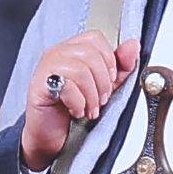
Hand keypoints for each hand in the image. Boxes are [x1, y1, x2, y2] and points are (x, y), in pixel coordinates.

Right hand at [20, 32, 134, 171]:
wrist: (48, 135)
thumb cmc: (72, 109)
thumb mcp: (103, 87)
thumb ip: (120, 68)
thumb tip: (133, 46)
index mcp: (72, 49)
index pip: (95, 38)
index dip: (109, 59)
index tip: (111, 79)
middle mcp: (57, 53)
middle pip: (89, 53)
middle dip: (102, 81)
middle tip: (101, 99)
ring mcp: (46, 68)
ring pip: (80, 71)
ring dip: (91, 95)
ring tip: (90, 109)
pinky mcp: (39, 85)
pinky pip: (67, 87)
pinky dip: (78, 103)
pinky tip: (77, 111)